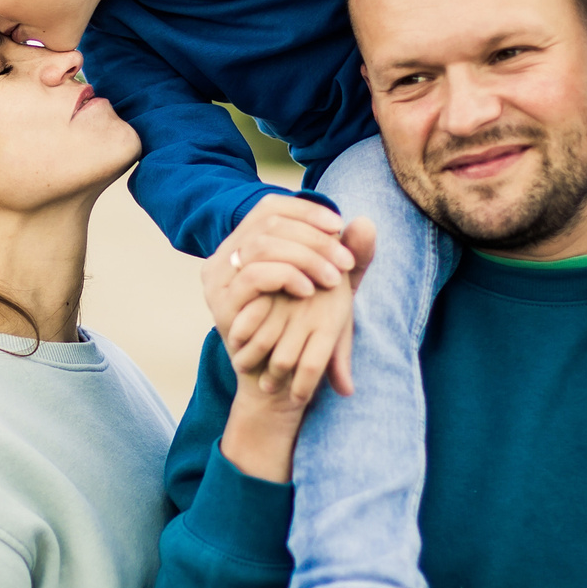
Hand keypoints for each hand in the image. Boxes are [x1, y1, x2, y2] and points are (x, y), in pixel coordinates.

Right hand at [206, 216, 375, 401]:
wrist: (280, 380)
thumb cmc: (306, 330)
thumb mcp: (334, 290)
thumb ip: (350, 256)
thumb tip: (366, 222)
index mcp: (247, 242)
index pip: (271, 207)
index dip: (305, 211)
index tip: (338, 227)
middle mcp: (227, 254)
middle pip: (269, 223)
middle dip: (313, 238)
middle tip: (344, 261)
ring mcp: (219, 278)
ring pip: (260, 245)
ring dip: (303, 257)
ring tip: (332, 279)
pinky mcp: (221, 304)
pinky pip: (251, 277)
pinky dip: (284, 277)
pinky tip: (307, 291)